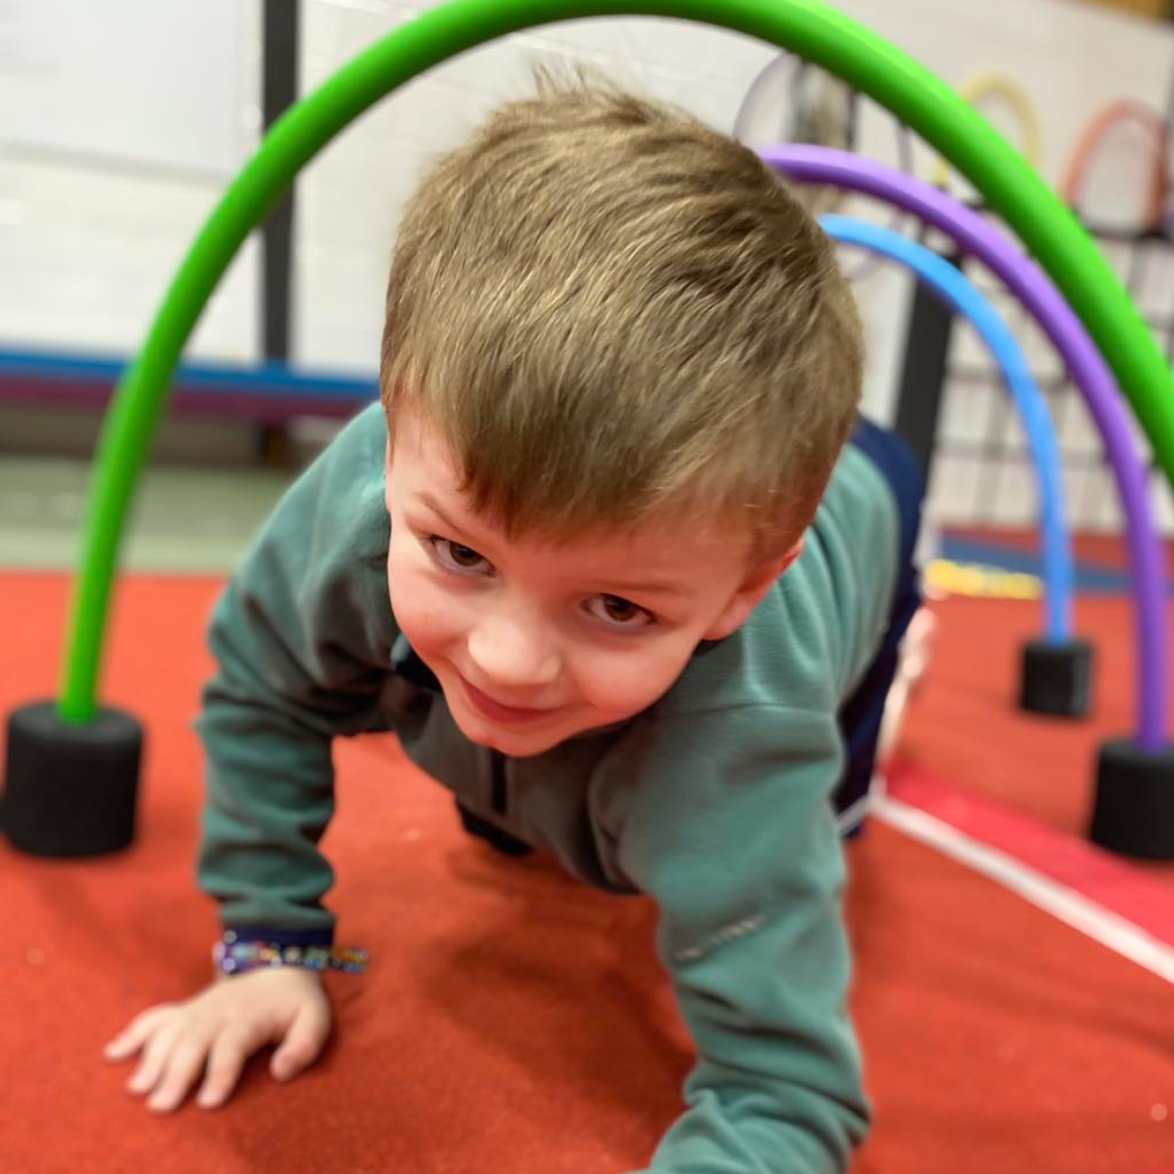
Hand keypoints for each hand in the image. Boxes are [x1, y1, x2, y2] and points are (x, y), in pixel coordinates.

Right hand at [103, 966, 331, 1111]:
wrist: (280, 965)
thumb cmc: (297, 1003)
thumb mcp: (316, 1018)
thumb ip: (305, 1044)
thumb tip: (281, 1071)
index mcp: (250, 1016)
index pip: (233, 1045)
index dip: (221, 1073)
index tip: (208, 1103)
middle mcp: (218, 1012)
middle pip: (194, 1041)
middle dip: (177, 1073)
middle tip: (161, 1106)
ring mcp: (198, 1009)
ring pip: (170, 1032)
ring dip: (151, 1058)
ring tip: (136, 1090)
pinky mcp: (185, 1010)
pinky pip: (156, 1017)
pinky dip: (133, 1033)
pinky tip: (111, 1054)